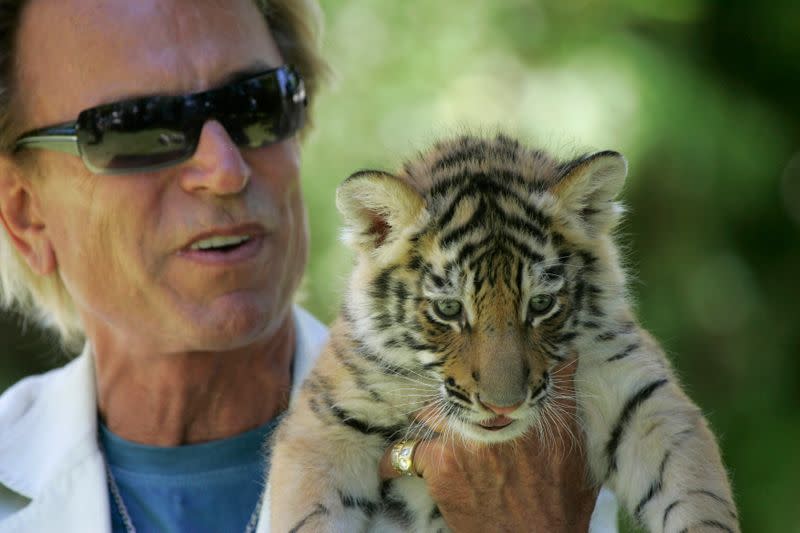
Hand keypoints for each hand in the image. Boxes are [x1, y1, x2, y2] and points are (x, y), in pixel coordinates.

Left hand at [379, 362, 598, 532]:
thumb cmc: (559, 504)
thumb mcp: (574, 450)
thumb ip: (566, 402)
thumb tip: (569, 360)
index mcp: (531, 408)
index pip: (508, 367)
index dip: (496, 358)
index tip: (486, 352)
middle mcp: (496, 415)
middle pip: (460, 386)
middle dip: (454, 391)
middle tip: (447, 397)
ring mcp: (465, 437)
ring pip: (431, 412)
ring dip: (427, 421)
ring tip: (419, 426)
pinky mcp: (441, 464)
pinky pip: (406, 453)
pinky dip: (396, 459)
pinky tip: (389, 464)